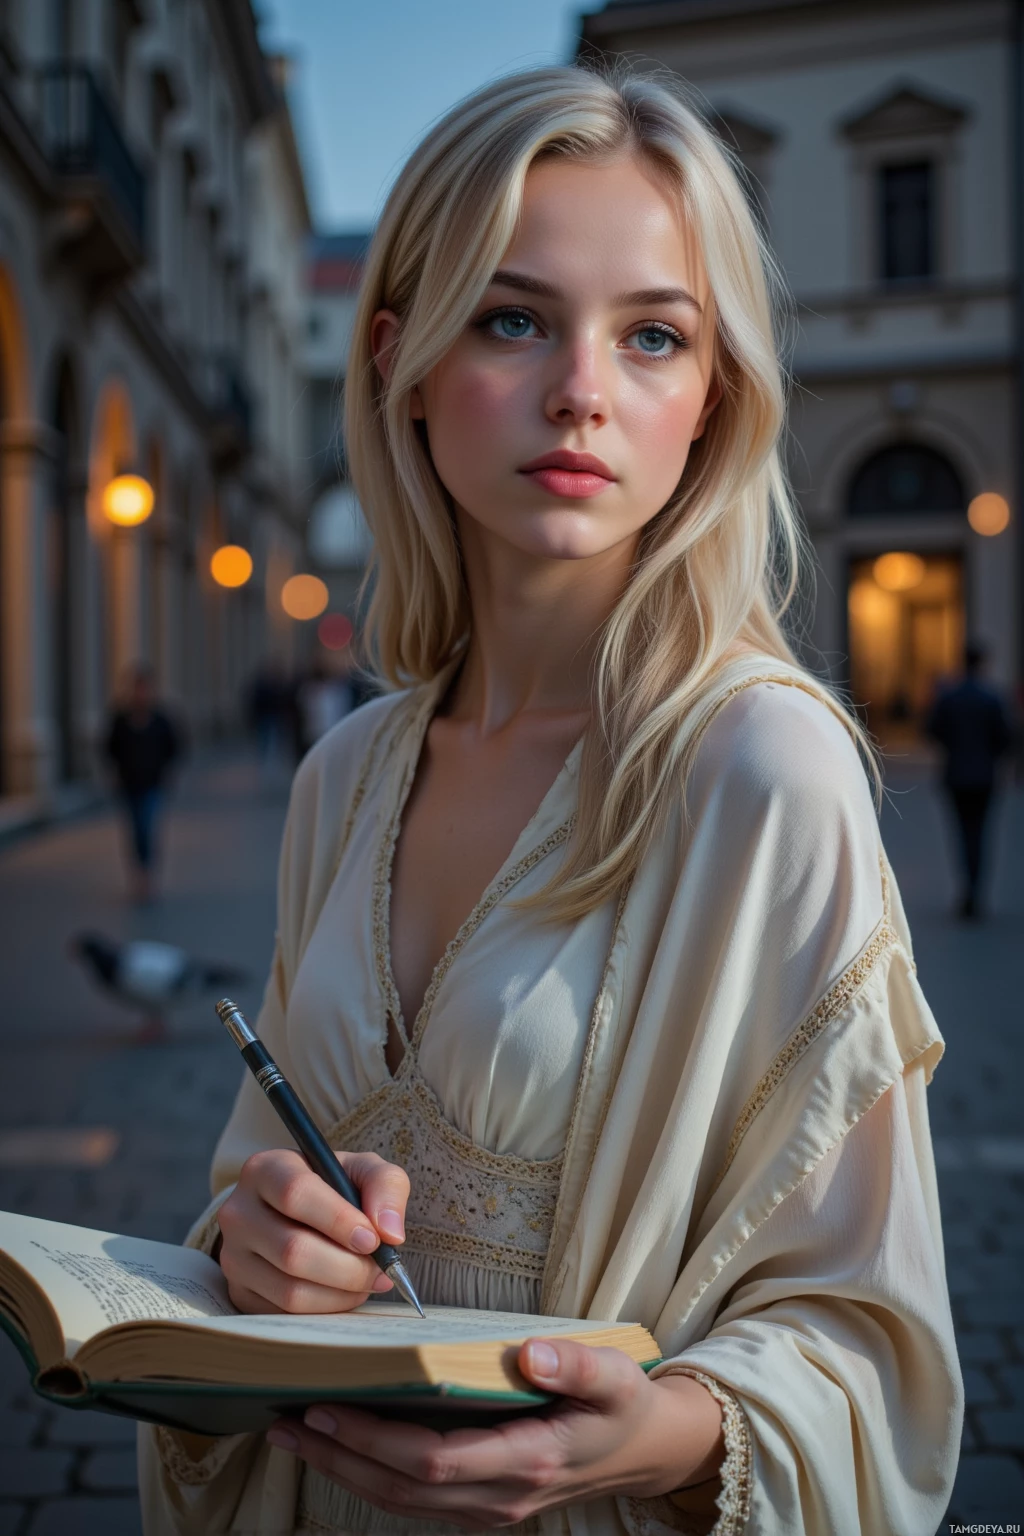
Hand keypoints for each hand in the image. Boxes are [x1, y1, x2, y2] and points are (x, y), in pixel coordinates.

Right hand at [217, 1148, 409, 1314]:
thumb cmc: (333, 1188)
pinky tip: (344, 1292)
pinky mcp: (239, 1292)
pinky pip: (286, 1314)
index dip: (338, 1220)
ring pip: (290, 1290)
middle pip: (293, 1250)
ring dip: (341, 1293)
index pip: (295, 1193)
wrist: (296, 1214)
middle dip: (348, 1267)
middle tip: (380, 1269)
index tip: (373, 1239)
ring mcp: (234, 1256)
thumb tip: (390, 1233)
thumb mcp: (362, 1170)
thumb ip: (385, 1186)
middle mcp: (239, 1211)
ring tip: (368, 1281)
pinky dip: (325, 1309)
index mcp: (266, 1169)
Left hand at [266, 1337, 724, 1526]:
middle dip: (339, 1457)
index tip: (329, 1409)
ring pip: (400, 1500)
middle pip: (402, 1488)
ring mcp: (489, 1507)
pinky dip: (371, 1473)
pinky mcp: (481, 1502)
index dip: (376, 1442)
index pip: (435, 1461)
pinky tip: (341, 1446)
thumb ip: (576, 1363)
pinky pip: (414, 1497)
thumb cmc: (624, 1405)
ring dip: (344, 1469)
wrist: (643, 1452)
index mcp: (529, 1460)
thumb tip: (532, 1354)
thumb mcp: (615, 1375)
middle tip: (286, 1419)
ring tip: (294, 1431)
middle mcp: (500, 1496)